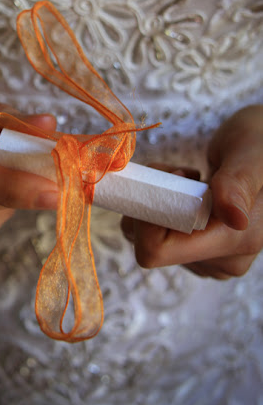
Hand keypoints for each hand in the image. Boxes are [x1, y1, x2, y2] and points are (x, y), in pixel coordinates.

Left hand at [121, 105, 262, 278]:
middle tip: (184, 172)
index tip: (175, 178)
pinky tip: (192, 192)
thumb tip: (235, 219)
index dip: (151, 213)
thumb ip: (239, 182)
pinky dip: (165, 209)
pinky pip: (162, 238)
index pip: (158, 250)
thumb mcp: (250, 154)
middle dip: (156, 204)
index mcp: (237, 243)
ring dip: (160, 204)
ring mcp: (212, 260)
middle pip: (152, 245)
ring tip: (192, 180)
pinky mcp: (202, 253)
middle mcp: (224, 261)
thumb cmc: (258, 143)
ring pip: (152, 241)